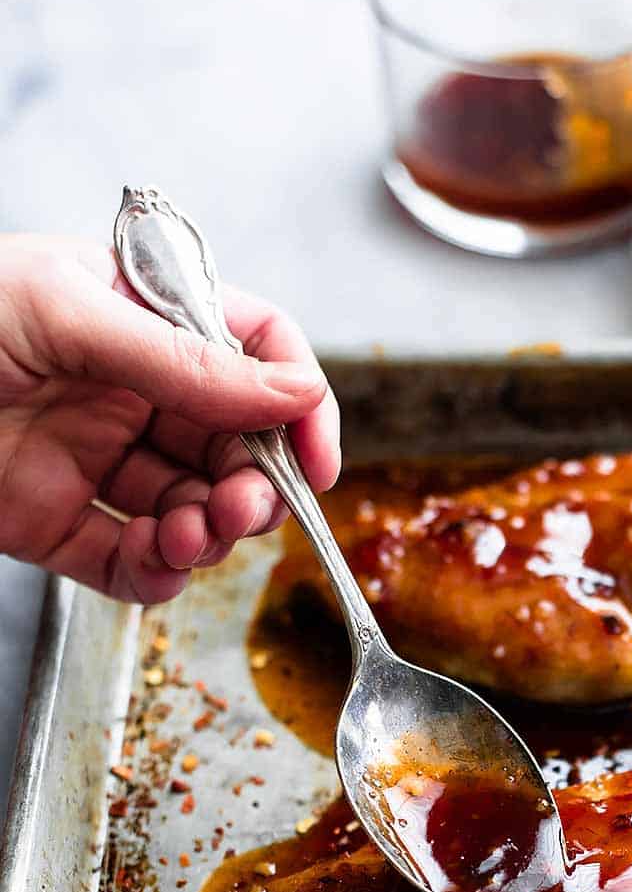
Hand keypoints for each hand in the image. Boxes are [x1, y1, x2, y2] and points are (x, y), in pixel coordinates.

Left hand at [0, 234, 339, 603]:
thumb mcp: (68, 315)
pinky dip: (158, 576)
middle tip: (244, 507)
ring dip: (210, 532)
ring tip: (193, 533)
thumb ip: (186, 362)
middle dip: (253, 484)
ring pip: (190, 510)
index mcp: (138, 318)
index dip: (298, 402)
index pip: (252, 352)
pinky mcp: (55, 526)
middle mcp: (126, 391)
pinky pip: (129, 563)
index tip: (316, 457)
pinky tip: (160, 564)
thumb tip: (294, 390)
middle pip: (233, 445)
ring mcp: (94, 461)